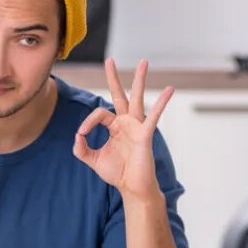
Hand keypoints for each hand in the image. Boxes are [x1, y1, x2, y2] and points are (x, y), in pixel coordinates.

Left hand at [73, 58, 173, 201]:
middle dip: (114, 77)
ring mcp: (137, 126)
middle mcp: (126, 122)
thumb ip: (81, 148)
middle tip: (109, 60)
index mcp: (114, 126)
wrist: (131, 187)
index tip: (82, 134)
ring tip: (143, 62)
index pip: (99, 114)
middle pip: (120, 95)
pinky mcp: (146, 134)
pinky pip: (154, 116)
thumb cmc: (116, 173)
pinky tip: (170, 89)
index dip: (88, 122)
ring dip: (139, 80)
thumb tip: (77, 135)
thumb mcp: (92, 159)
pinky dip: (162, 102)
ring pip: (138, 98)